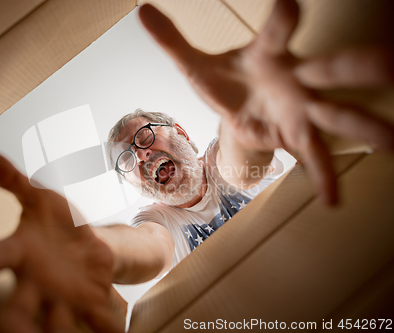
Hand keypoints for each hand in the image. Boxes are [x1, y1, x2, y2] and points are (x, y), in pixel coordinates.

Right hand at [0, 151, 122, 332]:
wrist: (85, 245)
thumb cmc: (55, 223)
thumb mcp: (38, 197)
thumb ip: (12, 180)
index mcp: (22, 254)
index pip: (0, 255)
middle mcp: (36, 283)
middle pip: (18, 305)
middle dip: (12, 316)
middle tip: (6, 324)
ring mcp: (62, 298)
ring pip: (54, 323)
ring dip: (56, 328)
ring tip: (58, 330)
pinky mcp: (88, 305)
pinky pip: (96, 322)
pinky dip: (104, 329)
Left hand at [139, 0, 393, 203]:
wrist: (237, 109)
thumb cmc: (225, 81)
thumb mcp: (196, 66)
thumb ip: (172, 41)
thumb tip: (142, 11)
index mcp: (267, 55)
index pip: (276, 35)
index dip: (282, 21)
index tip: (290, 3)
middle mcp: (294, 79)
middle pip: (327, 70)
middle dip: (353, 66)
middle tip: (387, 61)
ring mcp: (301, 110)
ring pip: (335, 115)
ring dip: (361, 126)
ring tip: (390, 142)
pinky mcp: (297, 137)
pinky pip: (315, 159)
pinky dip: (324, 179)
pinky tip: (333, 201)